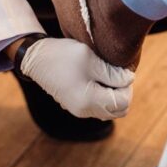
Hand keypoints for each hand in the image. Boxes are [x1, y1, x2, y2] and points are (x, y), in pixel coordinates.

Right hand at [17, 37, 134, 119]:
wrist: (36, 58)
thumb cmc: (64, 56)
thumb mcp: (91, 60)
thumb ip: (113, 73)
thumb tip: (129, 80)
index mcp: (89, 101)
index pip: (123, 102)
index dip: (127, 86)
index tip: (122, 71)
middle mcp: (85, 111)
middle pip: (118, 110)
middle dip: (123, 93)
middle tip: (118, 74)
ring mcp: (79, 110)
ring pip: (109, 110)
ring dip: (114, 95)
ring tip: (108, 76)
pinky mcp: (76, 106)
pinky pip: (98, 107)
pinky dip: (104, 97)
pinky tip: (99, 80)